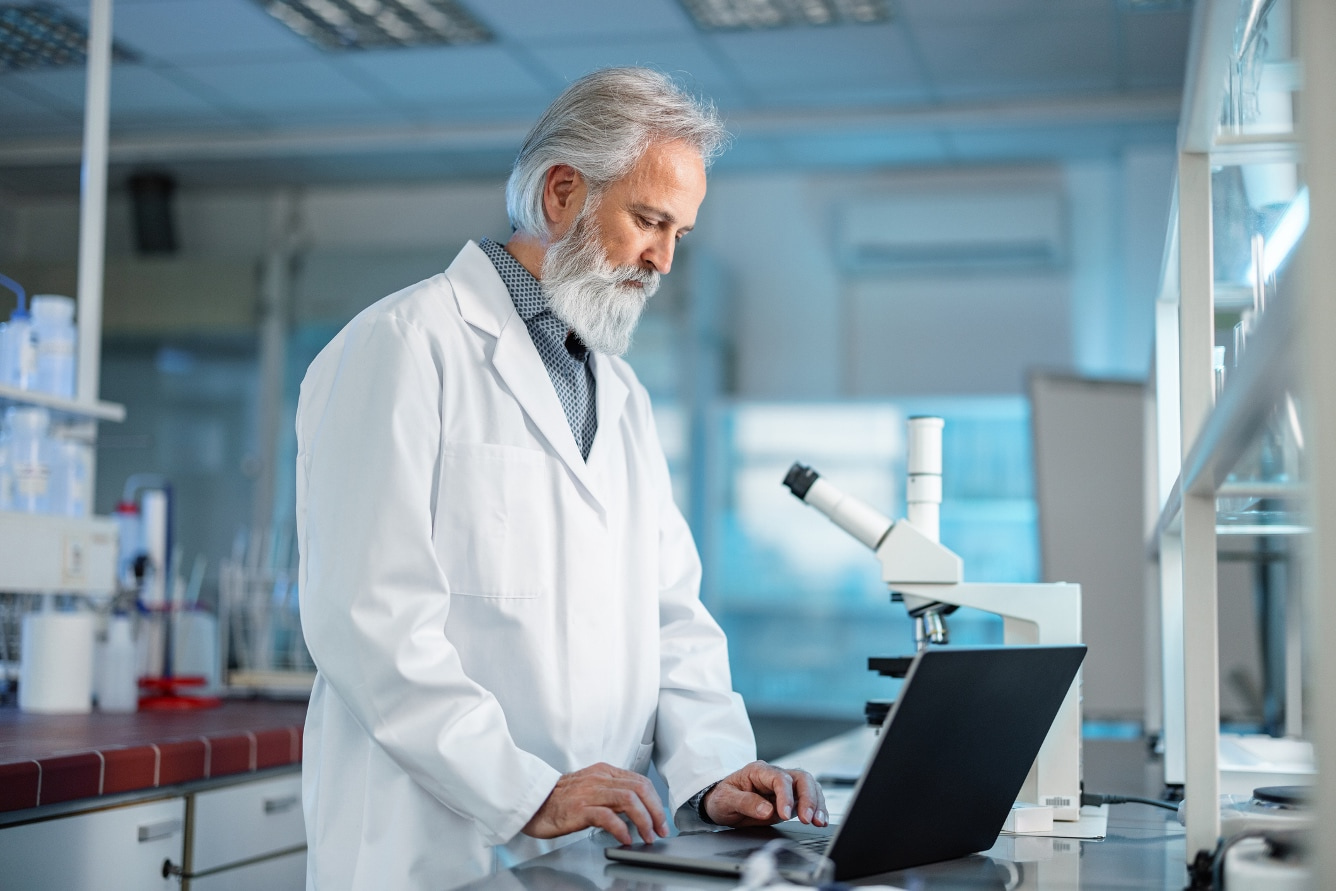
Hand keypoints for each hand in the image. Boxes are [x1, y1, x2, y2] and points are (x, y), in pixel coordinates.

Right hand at [522, 762, 668, 845]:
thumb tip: (638, 810)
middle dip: (656, 812)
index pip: (640, 781)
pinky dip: (622, 829)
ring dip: (644, 820)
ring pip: (629, 800)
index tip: (661, 819)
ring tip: (647, 836)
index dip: (656, 801)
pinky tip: (626, 839)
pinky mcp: (580, 808)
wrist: (532, 804)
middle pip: (640, 789)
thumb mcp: (591, 789)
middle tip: (660, 830)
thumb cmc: (560, 800)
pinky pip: (608, 817)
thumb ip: (612, 794)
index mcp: (604, 771)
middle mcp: (599, 778)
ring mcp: (589, 792)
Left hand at [702, 761, 827, 828]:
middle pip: (800, 778)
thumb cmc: (722, 798)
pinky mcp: (790, 799)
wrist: (721, 802)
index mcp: (758, 771)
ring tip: (818, 822)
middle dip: (808, 798)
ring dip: (816, 804)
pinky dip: (817, 809)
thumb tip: (766, 810)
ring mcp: (785, 787)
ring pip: (809, 787)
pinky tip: (821, 820)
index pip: (779, 778)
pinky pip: (809, 799)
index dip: (785, 796)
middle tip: (807, 819)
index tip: (784, 815)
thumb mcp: (725, 800)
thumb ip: (745, 803)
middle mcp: (774, 776)